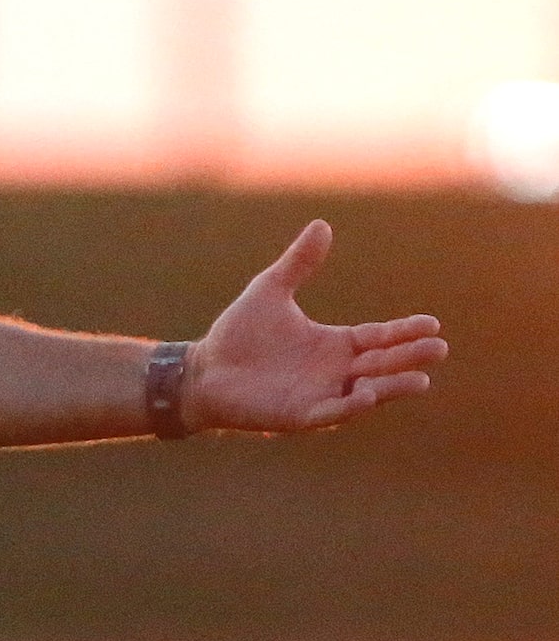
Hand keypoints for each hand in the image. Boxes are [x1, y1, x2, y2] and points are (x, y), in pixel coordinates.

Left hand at [185, 221, 445, 432]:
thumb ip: (299, 264)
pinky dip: (348, 407)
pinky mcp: (297, 415)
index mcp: (334, 344)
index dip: (404, 332)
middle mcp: (333, 372)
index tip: (433, 324)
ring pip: (364, 393)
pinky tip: (366, 396)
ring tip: (419, 381)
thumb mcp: (270, 291)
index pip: (378, 337)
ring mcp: (318, 395)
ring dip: (390, 388)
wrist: (201, 370)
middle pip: (381, 364)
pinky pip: (329, 414)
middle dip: (408, 358)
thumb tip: (322, 225)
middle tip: (438, 349)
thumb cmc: (237, 334)